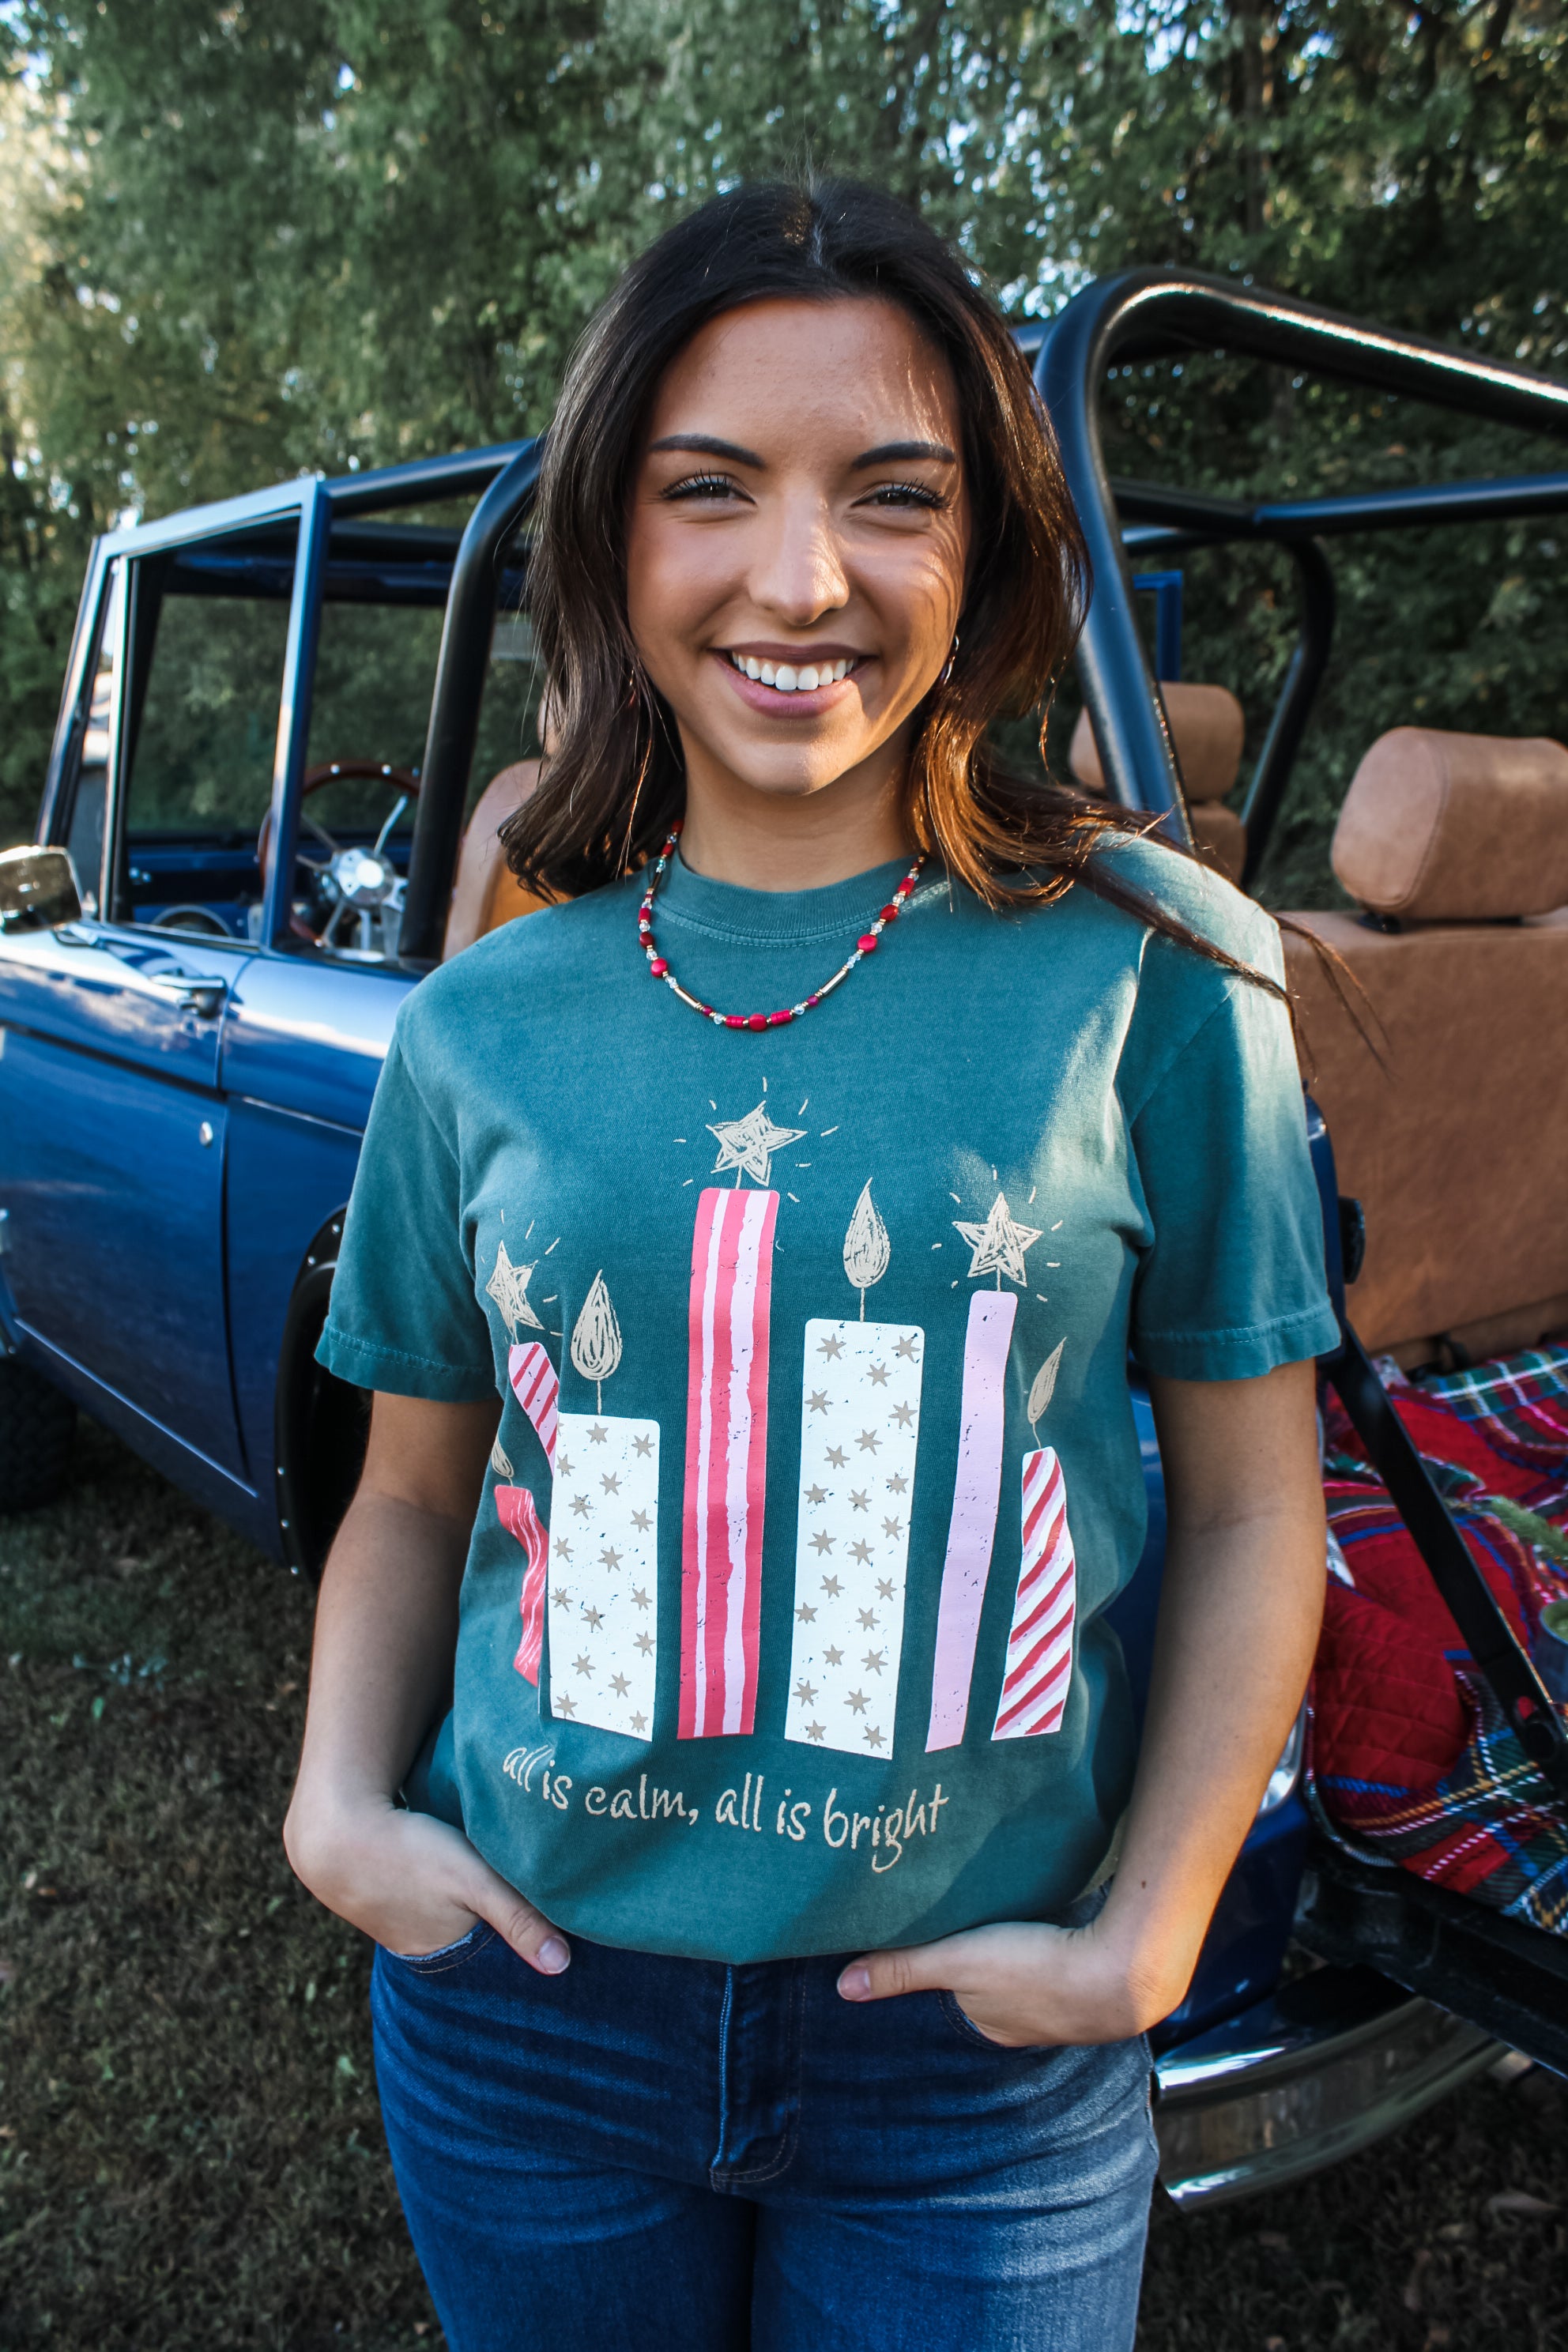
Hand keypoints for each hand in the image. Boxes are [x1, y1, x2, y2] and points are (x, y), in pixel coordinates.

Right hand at [284, 1798, 569, 1973]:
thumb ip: (518, 1918)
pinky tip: (450, 1861)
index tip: (554, 1927)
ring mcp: (400, 1918)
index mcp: (444, 1952)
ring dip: (469, 1897)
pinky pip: (427, 1893)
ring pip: (451, 1911)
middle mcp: (420, 1945)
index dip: (523, 1937)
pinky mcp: (388, 1890)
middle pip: (475, 1934)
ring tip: (493, 1874)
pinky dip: (443, 1882)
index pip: (497, 1955)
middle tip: (531, 1893)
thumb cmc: (409, 1854)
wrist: (336, 1829)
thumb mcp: (473, 1881)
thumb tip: (562, 1966)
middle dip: (499, 1920)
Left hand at [836, 1911, 1186, 2047]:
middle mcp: (1025, 2025)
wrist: (1126, 1969)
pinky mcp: (1093, 1975)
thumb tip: (843, 1988)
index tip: (933, 1946)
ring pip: (1026, 1974)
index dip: (941, 1974)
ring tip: (1007, 1920)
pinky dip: (1051, 1942)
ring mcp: (1064, 2005)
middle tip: (970, 1926)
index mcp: (989, 2026)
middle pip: (989, 1989)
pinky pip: (1060, 1960)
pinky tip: (1050, 1919)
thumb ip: (905, 1968)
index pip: (951, 2000)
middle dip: (979, 1963)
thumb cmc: (1036, 1968)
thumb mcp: (959, 1962)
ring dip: (1017, 1951)